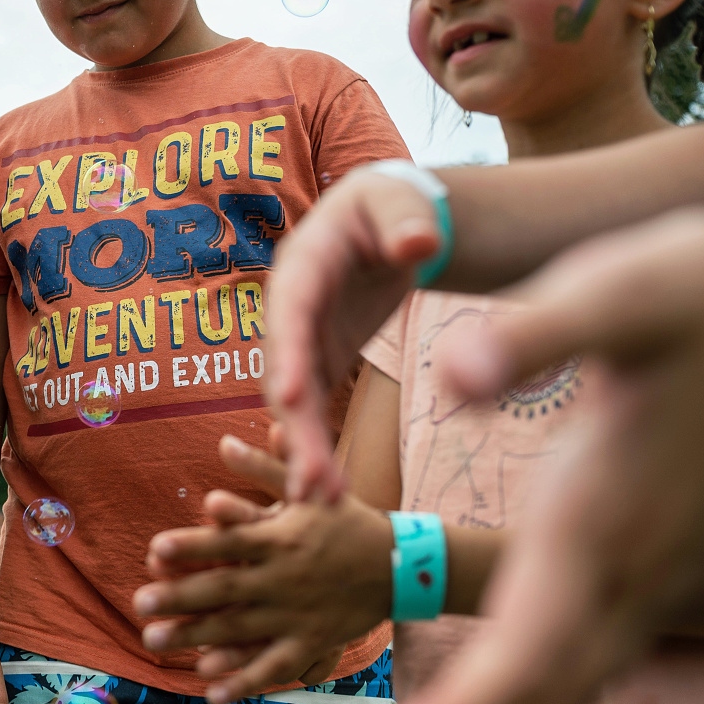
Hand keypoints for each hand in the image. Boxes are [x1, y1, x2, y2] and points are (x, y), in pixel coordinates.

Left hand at [134, 435, 392, 703]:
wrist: (400, 565)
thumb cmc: (346, 522)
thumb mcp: (308, 491)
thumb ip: (265, 467)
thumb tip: (223, 442)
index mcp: (281, 538)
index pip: (230, 541)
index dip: (194, 545)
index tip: (156, 549)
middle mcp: (284, 578)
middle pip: (224, 588)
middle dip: (180, 597)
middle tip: (138, 604)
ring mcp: (296, 614)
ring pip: (239, 629)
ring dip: (195, 637)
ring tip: (152, 640)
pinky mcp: (310, 642)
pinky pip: (273, 665)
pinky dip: (243, 680)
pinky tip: (209, 692)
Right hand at [265, 168, 442, 504]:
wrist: (386, 221)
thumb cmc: (393, 204)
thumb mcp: (402, 201)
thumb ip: (407, 220)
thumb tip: (417, 242)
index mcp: (303, 266)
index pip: (291, 311)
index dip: (285, 352)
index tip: (286, 397)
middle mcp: (290, 310)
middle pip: (286, 372)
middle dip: (296, 428)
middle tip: (310, 481)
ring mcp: (302, 341)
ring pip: (295, 404)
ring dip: (305, 451)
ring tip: (323, 501)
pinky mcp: (319, 363)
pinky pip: (313, 412)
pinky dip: (319, 449)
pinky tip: (330, 493)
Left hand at [372, 208, 703, 703]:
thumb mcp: (620, 289)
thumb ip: (536, 335)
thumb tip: (456, 370)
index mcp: (602, 519)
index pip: (529, 654)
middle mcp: (631, 565)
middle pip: (545, 697)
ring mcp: (655, 570)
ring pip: (574, 688)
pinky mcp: (666, 559)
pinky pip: (595, 658)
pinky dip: (538, 696)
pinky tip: (499, 698)